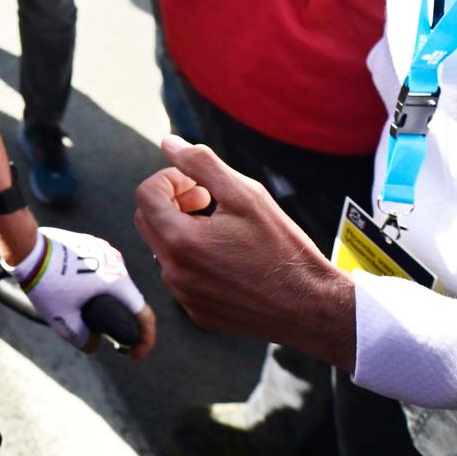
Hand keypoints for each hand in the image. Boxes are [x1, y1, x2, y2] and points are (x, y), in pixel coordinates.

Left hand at [8, 226, 155, 358]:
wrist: (27, 249)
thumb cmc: (45, 283)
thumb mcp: (63, 320)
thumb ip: (83, 338)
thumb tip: (93, 344)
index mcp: (116, 280)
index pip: (144, 313)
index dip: (146, 339)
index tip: (134, 353)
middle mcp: (116, 262)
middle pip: (129, 297)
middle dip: (122, 318)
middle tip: (105, 335)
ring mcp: (104, 249)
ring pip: (114, 281)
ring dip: (107, 298)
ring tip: (86, 310)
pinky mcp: (91, 243)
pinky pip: (101, 267)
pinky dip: (96, 283)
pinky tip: (77, 291)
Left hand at [133, 135, 355, 371]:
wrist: (311, 306)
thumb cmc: (282, 248)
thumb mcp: (246, 194)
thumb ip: (201, 164)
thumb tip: (168, 143)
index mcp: (180, 241)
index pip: (145, 195)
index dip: (169, 179)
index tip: (199, 184)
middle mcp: (173, 273)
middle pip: (148, 221)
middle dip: (172, 202)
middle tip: (208, 199)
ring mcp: (184, 296)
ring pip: (165, 249)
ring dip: (185, 230)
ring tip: (224, 229)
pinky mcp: (197, 312)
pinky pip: (182, 277)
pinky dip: (196, 259)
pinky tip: (231, 258)